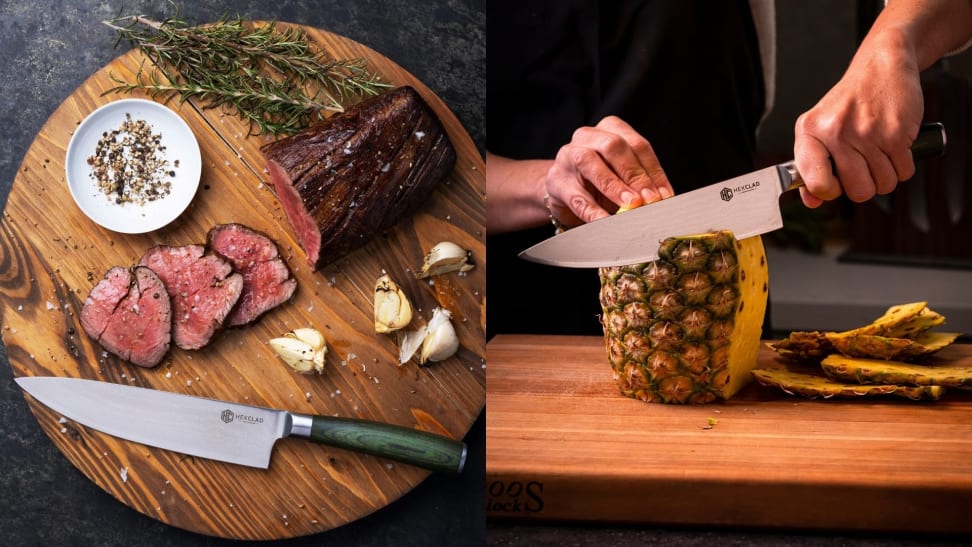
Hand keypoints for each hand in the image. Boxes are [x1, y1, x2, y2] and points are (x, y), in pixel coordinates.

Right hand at [543, 116, 673, 225]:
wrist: (564, 189)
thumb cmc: (599, 180)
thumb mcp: (623, 175)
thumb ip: (641, 182)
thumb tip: (663, 198)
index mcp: (610, 128)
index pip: (637, 145)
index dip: (653, 170)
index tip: (665, 194)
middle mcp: (587, 136)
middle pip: (613, 146)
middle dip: (634, 174)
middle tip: (649, 198)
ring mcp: (567, 156)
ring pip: (589, 162)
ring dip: (613, 185)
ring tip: (630, 205)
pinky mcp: (556, 181)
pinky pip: (576, 196)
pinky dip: (593, 211)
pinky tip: (606, 221)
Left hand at [793, 33, 923, 207]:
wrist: (881, 67)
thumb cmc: (849, 103)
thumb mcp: (819, 129)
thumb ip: (811, 166)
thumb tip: (813, 201)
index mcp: (810, 133)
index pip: (816, 184)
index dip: (830, 191)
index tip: (836, 183)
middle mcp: (836, 133)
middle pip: (858, 192)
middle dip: (866, 185)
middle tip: (865, 165)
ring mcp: (867, 133)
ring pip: (884, 185)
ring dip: (886, 175)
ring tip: (879, 152)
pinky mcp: (897, 133)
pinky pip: (904, 173)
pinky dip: (902, 165)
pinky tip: (894, 145)